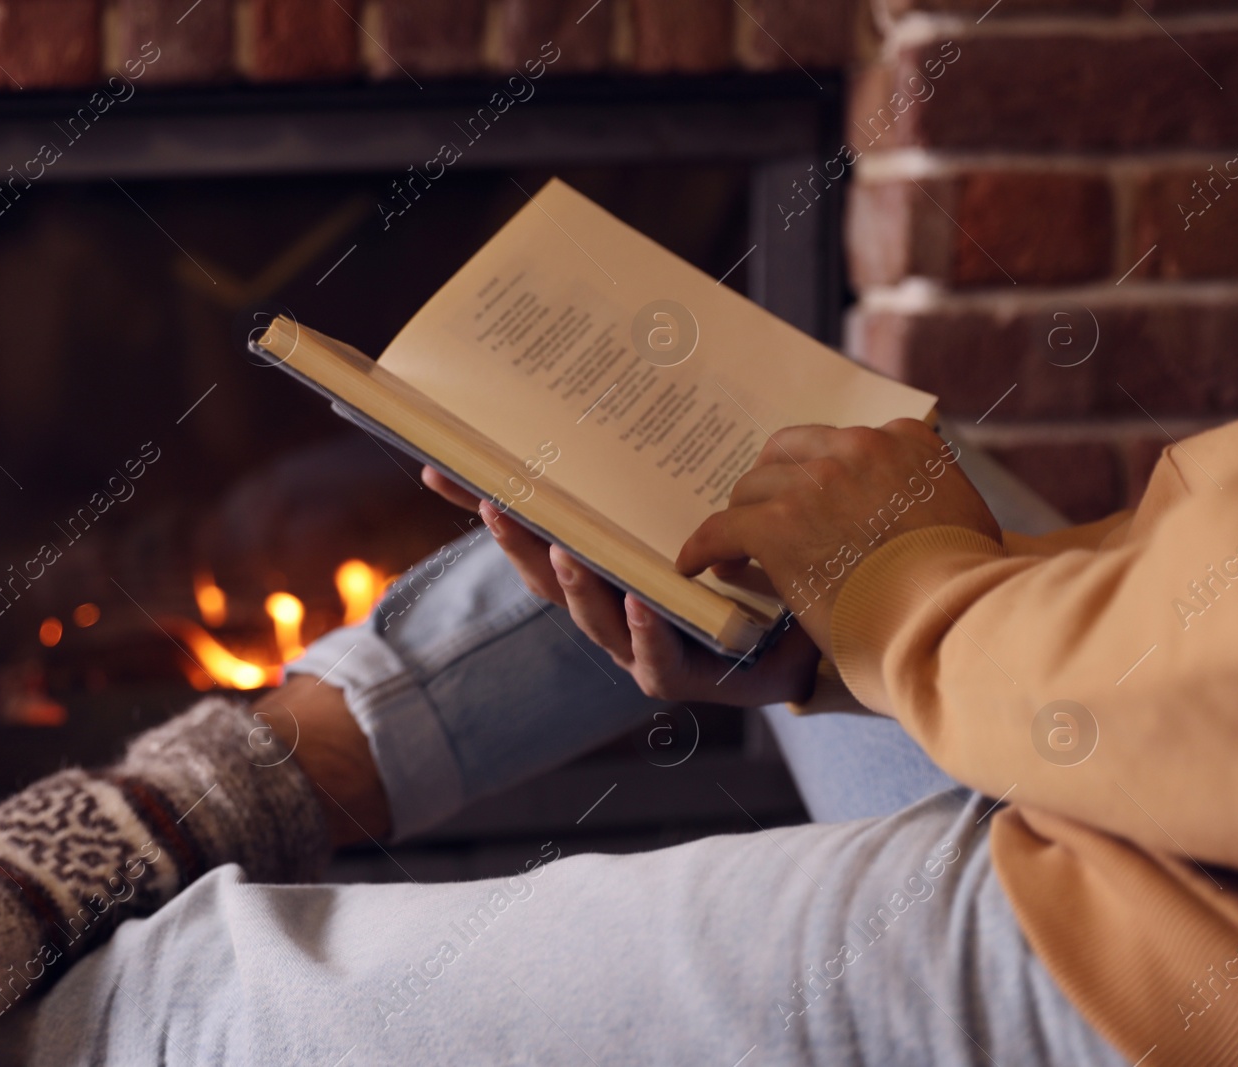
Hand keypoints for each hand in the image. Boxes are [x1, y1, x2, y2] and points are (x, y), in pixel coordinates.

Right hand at [421, 465, 821, 705]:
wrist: (796, 639)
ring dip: (574, 584)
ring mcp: (633, 645)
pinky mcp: (676, 676)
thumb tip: (638, 394)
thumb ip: (661, 475)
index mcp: (599, 565)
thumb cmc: (738, 572)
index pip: (531, 530)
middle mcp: (605, 605)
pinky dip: (643, 631)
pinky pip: (653, 658)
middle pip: (543, 576)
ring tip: (565, 552)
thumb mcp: (694, 512)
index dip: (483, 503)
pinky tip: (638, 604)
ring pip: (589, 618)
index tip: (441, 469)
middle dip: (517, 541)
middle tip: (498, 502)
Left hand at [676, 420, 1001, 661]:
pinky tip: (695, 564)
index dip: (824, 474)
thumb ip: (930, 498)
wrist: (954, 619)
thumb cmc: (966, 589)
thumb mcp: (965, 519)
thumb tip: (910, 515)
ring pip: (753, 489)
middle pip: (790, 453)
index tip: (815, 498)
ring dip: (743, 518)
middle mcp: (858, 448)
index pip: (847, 443)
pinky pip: (721, 529)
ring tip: (737, 551)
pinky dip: (703, 547)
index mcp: (907, 441)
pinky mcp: (777, 525)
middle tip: (765, 517)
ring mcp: (814, 483)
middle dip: (773, 485)